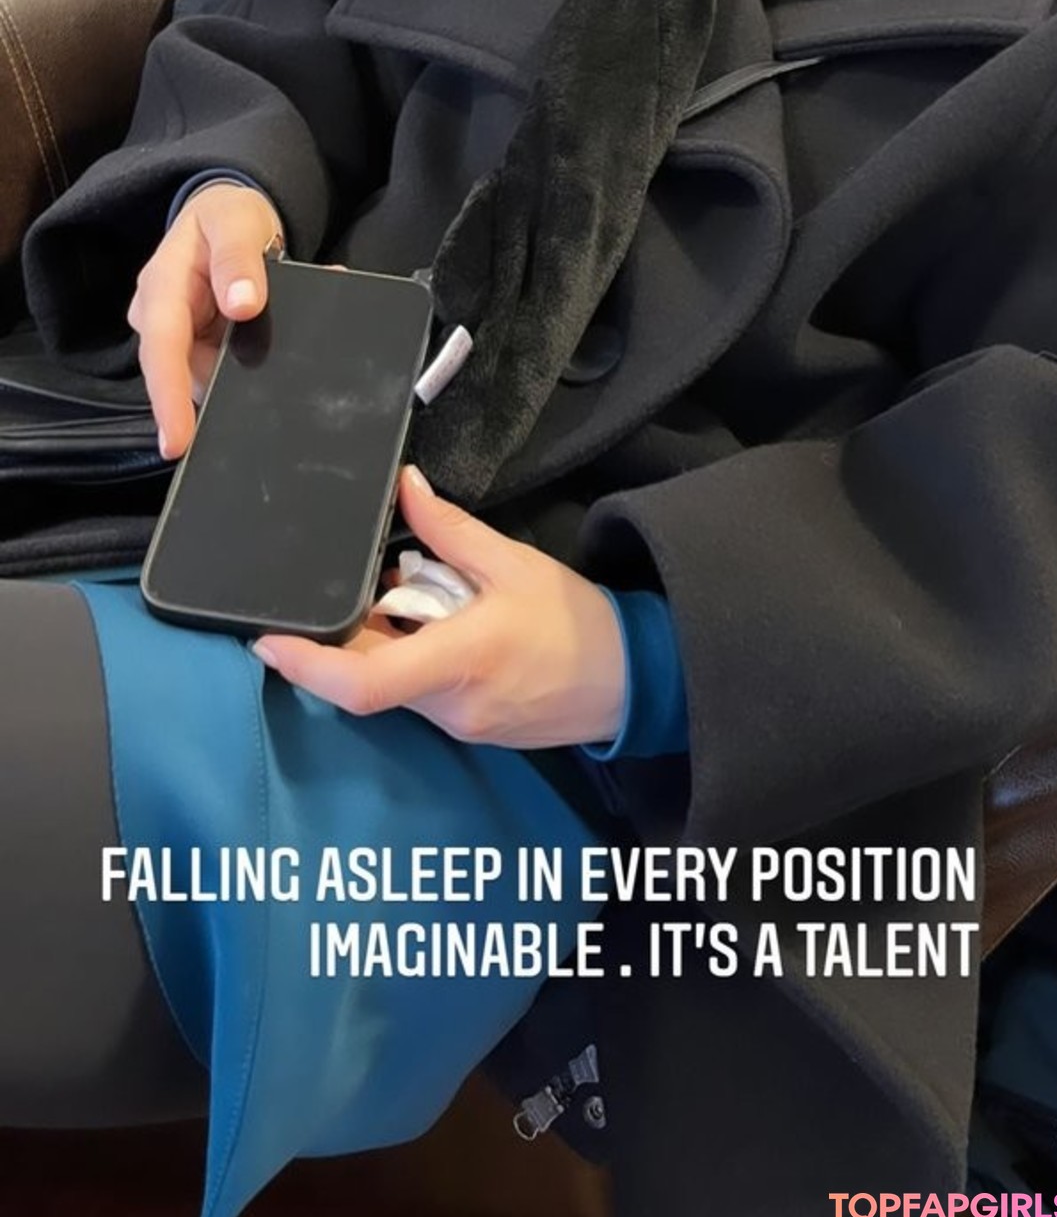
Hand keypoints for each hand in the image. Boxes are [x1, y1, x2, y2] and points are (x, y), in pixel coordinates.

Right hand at [126, 182, 283, 459]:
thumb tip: (243, 304)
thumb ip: (239, 258)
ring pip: (204, 378)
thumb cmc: (227, 216)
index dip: (168, 397)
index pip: (162, 348)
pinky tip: (278, 358)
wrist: (229, 216)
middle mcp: (161, 317)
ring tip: (284, 362)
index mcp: (162, 285)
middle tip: (249, 426)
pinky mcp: (200, 347)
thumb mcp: (236, 221)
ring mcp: (180, 336)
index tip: (179, 440)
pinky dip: (252, 369)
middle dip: (208, 404)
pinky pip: (225, 370)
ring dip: (242, 379)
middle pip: (178, 374)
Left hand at [251, 467, 627, 749]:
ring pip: (392, 686)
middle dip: (346, 637)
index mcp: (457, 661)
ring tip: (404, 596)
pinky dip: (409, 659)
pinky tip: (433, 624)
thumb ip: (450, 529)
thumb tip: (405, 487)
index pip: (361, 683)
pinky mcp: (468, 730)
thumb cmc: (576, 620)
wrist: (633, 681)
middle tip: (348, 591)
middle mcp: (447, 706)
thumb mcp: (515, 562)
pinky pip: (417, 695)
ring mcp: (457, 725)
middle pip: (366, 678)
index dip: (305, 665)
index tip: (265, 640)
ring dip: (381, 644)